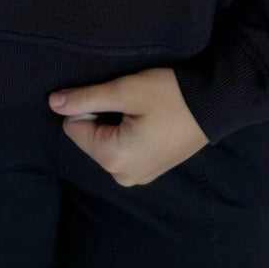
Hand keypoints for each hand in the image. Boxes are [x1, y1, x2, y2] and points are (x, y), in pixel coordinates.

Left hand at [48, 66, 209, 185]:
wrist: (215, 104)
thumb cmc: (169, 95)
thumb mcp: (124, 91)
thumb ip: (85, 99)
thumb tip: (52, 103)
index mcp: (114, 160)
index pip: (73, 128)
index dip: (90, 106)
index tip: (118, 99)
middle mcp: (122, 176)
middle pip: (89, 139)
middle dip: (102, 117)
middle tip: (132, 105)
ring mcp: (138, 176)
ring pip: (105, 143)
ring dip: (116, 124)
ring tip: (143, 112)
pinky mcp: (150, 170)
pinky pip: (123, 150)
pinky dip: (128, 133)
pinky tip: (150, 121)